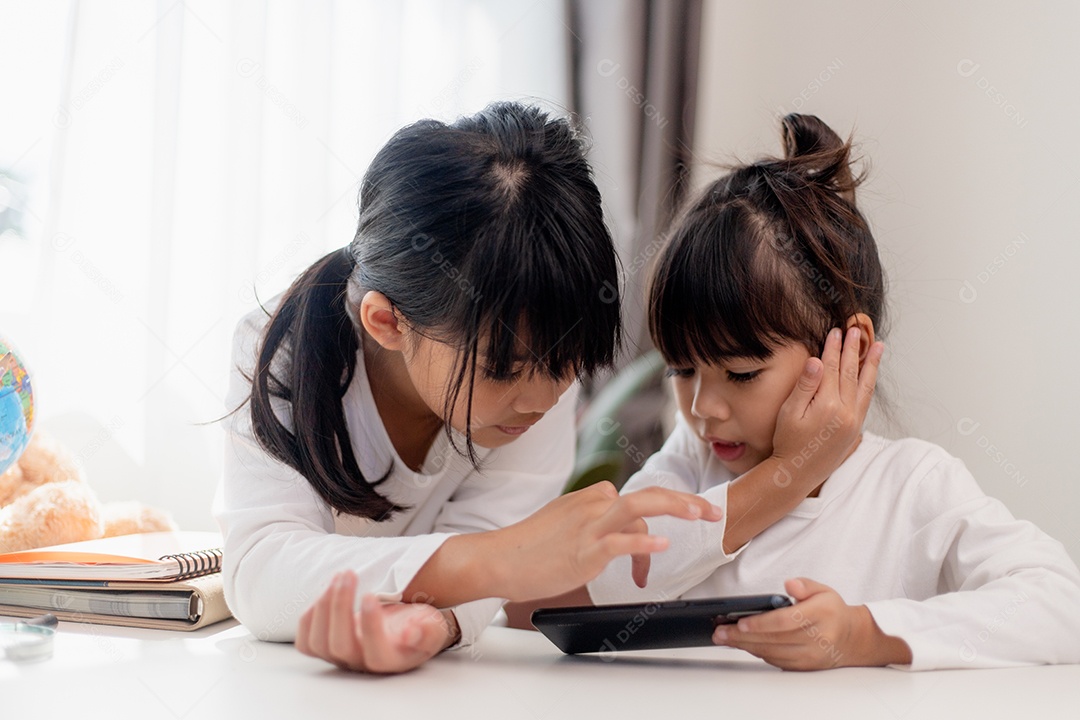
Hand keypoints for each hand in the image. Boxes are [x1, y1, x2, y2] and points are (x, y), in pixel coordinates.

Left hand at [296, 570, 457, 673]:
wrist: (406, 628)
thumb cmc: (419, 626)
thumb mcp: (433, 627)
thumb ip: (427, 632)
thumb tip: (412, 633)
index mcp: (390, 660)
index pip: (375, 652)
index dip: (370, 626)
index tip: (371, 595)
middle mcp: (361, 663)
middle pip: (339, 645)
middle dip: (339, 606)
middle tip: (349, 573)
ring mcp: (340, 656)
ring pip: (318, 643)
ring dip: (323, 605)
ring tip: (340, 576)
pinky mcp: (325, 647)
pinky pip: (305, 642)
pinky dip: (310, 615)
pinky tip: (326, 591)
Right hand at [488, 482, 722, 601]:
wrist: (499, 559)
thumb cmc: (530, 548)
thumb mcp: (565, 523)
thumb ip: (594, 521)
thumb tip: (626, 533)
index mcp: (590, 499)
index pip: (637, 503)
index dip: (658, 526)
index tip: (664, 549)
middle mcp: (592, 506)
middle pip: (648, 495)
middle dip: (686, 501)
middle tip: (713, 511)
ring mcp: (588, 527)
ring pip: (638, 507)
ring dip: (676, 507)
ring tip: (702, 515)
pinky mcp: (583, 550)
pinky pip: (618, 541)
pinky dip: (642, 541)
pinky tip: (662, 543)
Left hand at [712, 577, 910, 669]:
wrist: (851, 639)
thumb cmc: (832, 611)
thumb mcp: (823, 590)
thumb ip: (805, 585)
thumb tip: (790, 584)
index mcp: (821, 615)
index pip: (787, 621)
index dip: (761, 623)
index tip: (740, 622)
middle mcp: (816, 638)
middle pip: (774, 639)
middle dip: (743, 636)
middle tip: (720, 631)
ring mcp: (810, 656)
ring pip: (772, 652)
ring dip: (745, 646)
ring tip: (724, 637)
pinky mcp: (804, 667)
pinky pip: (775, 661)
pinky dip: (757, 652)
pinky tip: (742, 644)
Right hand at [770, 327, 883, 490]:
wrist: (798, 472)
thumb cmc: (788, 442)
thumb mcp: (789, 412)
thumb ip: (805, 385)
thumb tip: (816, 361)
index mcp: (828, 405)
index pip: (831, 368)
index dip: (833, 348)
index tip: (836, 331)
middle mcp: (845, 412)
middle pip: (850, 372)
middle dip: (853, 349)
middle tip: (856, 330)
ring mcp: (854, 421)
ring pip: (865, 385)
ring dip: (870, 363)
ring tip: (877, 346)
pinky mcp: (856, 428)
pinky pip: (866, 399)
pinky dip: (869, 382)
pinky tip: (870, 373)